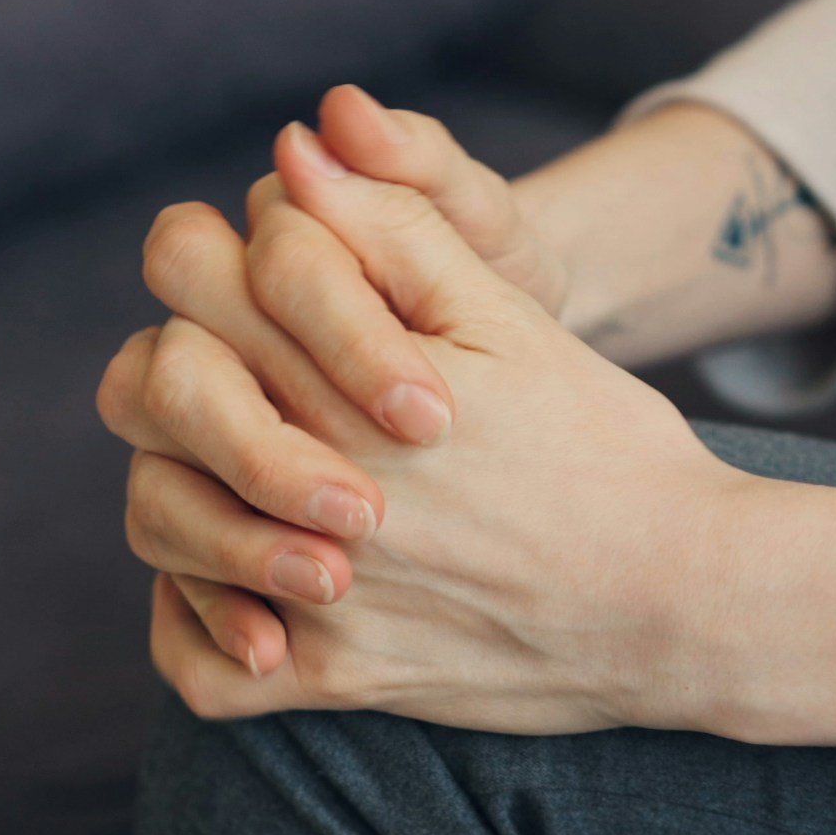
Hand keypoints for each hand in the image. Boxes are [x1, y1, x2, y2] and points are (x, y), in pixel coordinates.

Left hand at [103, 123, 745, 732]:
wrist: (684, 596)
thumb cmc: (603, 443)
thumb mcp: (511, 312)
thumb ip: (391, 228)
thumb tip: (291, 155)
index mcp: (344, 377)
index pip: (196, 270)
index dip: (221, 245)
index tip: (268, 264)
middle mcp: (309, 485)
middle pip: (151, 384)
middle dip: (187, 345)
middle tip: (237, 351)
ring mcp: (313, 596)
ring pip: (152, 515)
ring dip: (178, 468)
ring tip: (233, 454)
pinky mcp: (334, 680)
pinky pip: (199, 670)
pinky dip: (194, 622)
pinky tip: (235, 577)